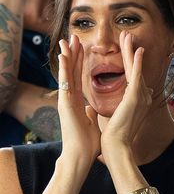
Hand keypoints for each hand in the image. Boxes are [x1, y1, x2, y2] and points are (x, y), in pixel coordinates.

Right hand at [58, 35, 100, 165]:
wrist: (81, 156)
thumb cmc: (86, 142)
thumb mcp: (90, 122)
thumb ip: (88, 113)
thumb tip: (90, 108)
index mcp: (76, 101)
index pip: (78, 77)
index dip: (79, 62)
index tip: (81, 48)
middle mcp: (69, 98)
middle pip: (71, 71)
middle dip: (72, 54)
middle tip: (73, 37)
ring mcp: (66, 100)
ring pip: (66, 74)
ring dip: (66, 56)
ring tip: (66, 40)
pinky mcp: (65, 104)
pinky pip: (65, 83)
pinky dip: (63, 69)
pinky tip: (63, 56)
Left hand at [101, 31, 152, 152]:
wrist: (116, 146)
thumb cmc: (116, 134)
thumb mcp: (121, 115)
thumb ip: (124, 106)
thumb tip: (126, 101)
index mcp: (137, 99)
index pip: (133, 76)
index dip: (131, 61)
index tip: (128, 50)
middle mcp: (142, 96)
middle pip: (136, 68)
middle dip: (130, 51)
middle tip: (127, 36)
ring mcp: (140, 96)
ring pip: (136, 68)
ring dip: (131, 50)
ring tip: (128, 35)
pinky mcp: (135, 98)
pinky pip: (136, 76)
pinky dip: (138, 62)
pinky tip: (138, 49)